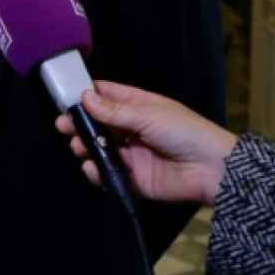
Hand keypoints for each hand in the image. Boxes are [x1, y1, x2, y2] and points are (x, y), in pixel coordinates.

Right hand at [55, 81, 237, 206]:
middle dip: (80, 124)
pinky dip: (96, 172)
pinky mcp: (133, 179)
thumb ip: (114, 111)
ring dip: (85, 147)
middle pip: (98, 124)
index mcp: (138, 106)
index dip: (87, 95)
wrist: (210, 170)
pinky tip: (91, 168)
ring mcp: (132, 154)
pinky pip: (108, 175)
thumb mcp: (149, 115)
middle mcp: (132, 129)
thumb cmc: (184, 132)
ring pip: (100, 149)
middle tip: (63, 126)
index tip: (66, 96)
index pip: (108, 96)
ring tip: (78, 146)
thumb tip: (85, 97)